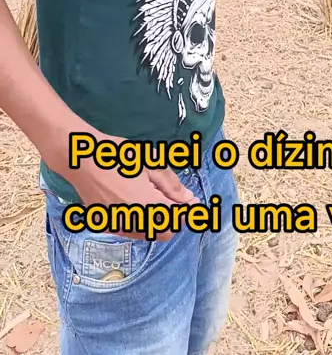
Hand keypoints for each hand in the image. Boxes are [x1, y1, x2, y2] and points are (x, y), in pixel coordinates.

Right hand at [54, 130, 199, 242]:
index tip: (192, 201)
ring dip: (157, 221)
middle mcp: (132, 222)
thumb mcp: (149, 162)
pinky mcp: (106, 225)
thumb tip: (188, 199)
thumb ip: (170, 184)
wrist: (81, 158)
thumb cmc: (116, 155)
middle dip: (173, 218)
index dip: (188, 211)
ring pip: (147, 233)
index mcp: (146, 205)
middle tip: (173, 198)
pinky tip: (135, 201)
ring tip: (154, 197)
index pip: (176, 219)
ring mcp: (117, 226)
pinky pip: (131, 230)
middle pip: (164, 232)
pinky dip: (140, 221)